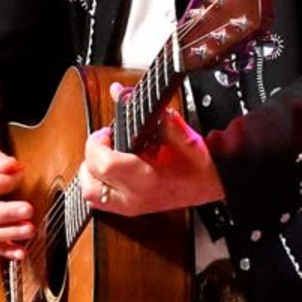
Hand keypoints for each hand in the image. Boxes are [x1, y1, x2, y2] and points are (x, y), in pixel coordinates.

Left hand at [80, 82, 225, 216]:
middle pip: (90, 182)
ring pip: (90, 195)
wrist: (211, 184)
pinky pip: (99, 202)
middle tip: (105, 142)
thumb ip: (152, 113)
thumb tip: (121, 92)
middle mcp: (135, 197)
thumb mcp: (181, 134)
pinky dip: (96, 185)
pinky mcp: (129, 210)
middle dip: (91, 156)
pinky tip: (107, 172)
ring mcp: (130, 207)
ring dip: (90, 173)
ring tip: (104, 157)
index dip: (97, 144)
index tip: (106, 132)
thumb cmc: (199, 163)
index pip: (105, 164)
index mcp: (147, 179)